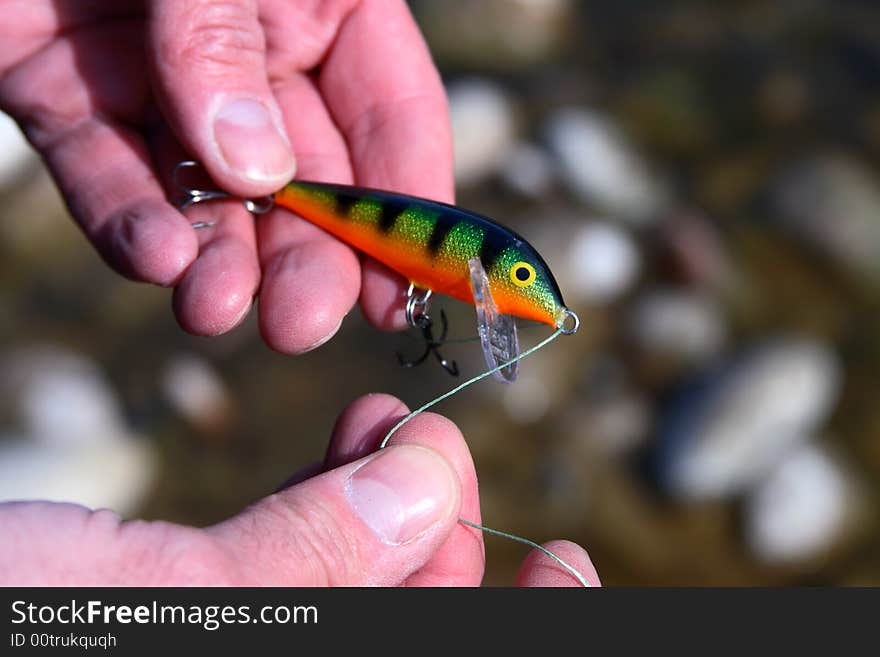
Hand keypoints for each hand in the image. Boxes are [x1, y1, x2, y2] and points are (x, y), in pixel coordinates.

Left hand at [0, 0, 451, 349]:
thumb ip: (226, 41)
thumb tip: (255, 173)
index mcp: (323, 4)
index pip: (390, 118)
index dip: (404, 209)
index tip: (400, 292)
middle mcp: (252, 51)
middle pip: (301, 178)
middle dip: (304, 258)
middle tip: (299, 325)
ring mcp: (158, 78)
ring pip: (205, 193)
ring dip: (216, 260)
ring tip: (215, 309)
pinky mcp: (65, 94)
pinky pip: (104, 171)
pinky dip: (126, 220)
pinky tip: (153, 258)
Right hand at [0, 395, 598, 585]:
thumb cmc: (0, 619)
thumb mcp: (155, 603)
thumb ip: (308, 566)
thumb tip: (430, 493)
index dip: (530, 629)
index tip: (571, 565)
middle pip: (405, 611)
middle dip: (442, 531)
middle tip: (437, 442)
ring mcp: (242, 632)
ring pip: (353, 580)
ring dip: (385, 503)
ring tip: (381, 425)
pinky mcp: (199, 605)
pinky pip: (298, 565)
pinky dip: (328, 505)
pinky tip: (341, 447)